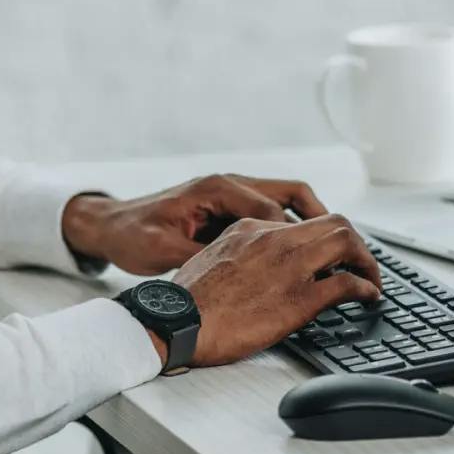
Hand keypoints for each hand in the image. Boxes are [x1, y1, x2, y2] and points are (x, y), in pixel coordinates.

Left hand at [62, 174, 328, 275]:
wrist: (109, 226)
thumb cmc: (133, 235)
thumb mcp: (164, 251)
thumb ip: (203, 254)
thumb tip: (241, 268)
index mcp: (218, 189)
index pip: (274, 207)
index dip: (300, 235)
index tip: (322, 260)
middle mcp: (229, 185)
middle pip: (292, 193)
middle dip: (321, 218)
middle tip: (344, 248)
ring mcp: (231, 195)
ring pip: (285, 201)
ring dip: (310, 223)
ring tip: (331, 253)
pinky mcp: (227, 209)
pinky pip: (271, 213)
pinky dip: (290, 230)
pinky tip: (298, 257)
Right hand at [172, 214, 381, 366]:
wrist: (176, 322)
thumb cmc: (185, 301)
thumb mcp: (211, 258)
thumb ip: (239, 254)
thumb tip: (256, 268)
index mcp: (250, 227)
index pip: (301, 222)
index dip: (324, 238)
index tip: (331, 255)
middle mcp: (274, 239)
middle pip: (334, 222)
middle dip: (355, 243)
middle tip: (361, 264)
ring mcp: (288, 267)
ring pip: (346, 242)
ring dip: (367, 262)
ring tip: (370, 280)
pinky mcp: (298, 299)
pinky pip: (345, 284)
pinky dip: (365, 288)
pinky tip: (367, 298)